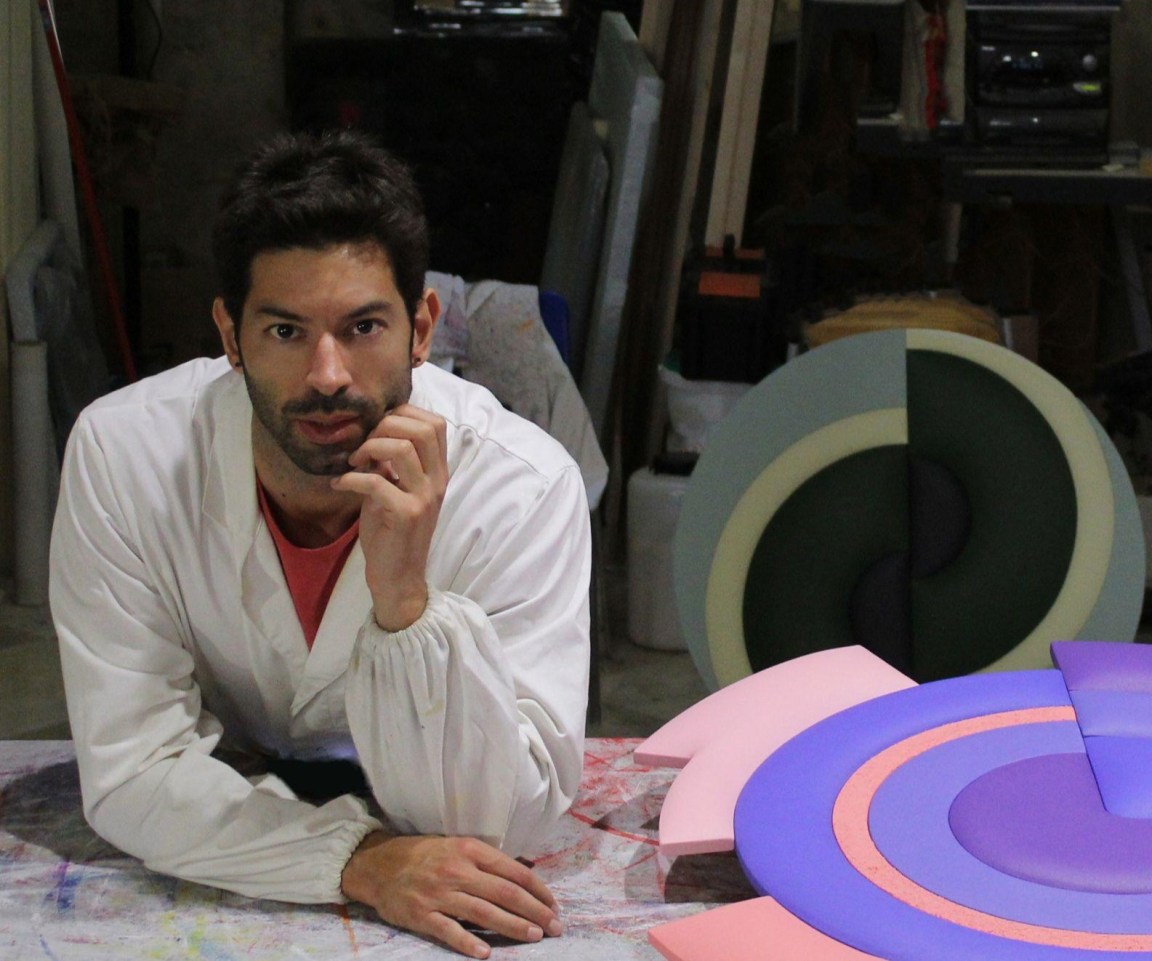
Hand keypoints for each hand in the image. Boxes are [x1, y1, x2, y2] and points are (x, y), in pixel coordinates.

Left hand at [330, 404, 447, 630]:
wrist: (399, 578)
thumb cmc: (392, 534)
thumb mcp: (397, 491)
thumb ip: (392, 465)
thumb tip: (374, 435)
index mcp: (438, 473)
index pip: (435, 424)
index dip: (404, 415)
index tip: (377, 428)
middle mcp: (437, 482)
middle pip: (423, 429)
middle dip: (386, 426)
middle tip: (363, 445)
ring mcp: (424, 498)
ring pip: (402, 449)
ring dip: (369, 448)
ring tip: (353, 462)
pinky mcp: (406, 515)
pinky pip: (377, 481)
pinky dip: (351, 478)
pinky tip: (340, 485)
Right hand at [341, 832, 562, 957]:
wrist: (379, 864)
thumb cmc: (425, 855)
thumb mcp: (458, 846)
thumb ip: (487, 861)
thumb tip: (525, 874)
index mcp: (470, 850)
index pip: (514, 871)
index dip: (538, 889)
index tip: (553, 904)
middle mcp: (458, 870)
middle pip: (505, 893)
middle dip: (535, 911)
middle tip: (555, 927)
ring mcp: (439, 894)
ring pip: (484, 913)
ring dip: (513, 926)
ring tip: (534, 937)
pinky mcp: (421, 915)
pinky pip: (449, 931)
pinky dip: (468, 942)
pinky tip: (486, 953)